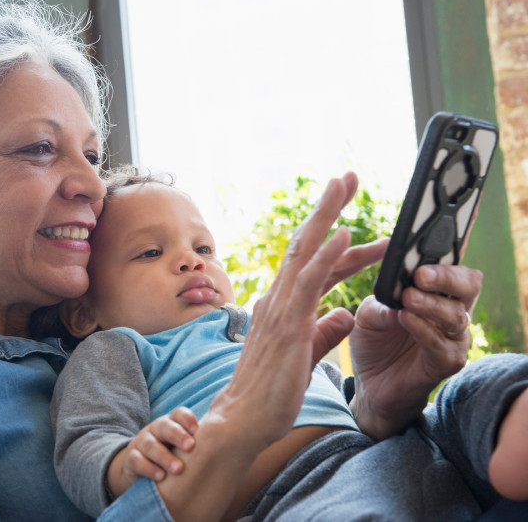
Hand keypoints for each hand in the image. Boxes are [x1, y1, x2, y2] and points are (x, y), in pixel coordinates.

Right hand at [106, 407, 197, 497]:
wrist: (139, 468)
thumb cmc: (169, 454)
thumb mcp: (179, 446)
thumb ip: (193, 440)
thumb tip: (218, 440)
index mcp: (170, 423)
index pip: (178, 414)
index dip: (186, 419)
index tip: (196, 429)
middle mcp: (155, 430)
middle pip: (164, 426)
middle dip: (177, 435)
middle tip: (191, 447)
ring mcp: (141, 443)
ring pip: (151, 445)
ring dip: (164, 456)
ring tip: (178, 469)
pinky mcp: (131, 459)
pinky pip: (137, 461)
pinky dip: (149, 468)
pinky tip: (160, 477)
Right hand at [156, 172, 384, 521]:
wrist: (243, 421)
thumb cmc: (271, 393)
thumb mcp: (307, 355)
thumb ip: (327, 330)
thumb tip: (347, 313)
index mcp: (283, 306)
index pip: (312, 262)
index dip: (335, 237)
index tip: (355, 216)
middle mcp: (278, 299)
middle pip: (305, 243)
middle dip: (326, 207)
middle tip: (345, 176)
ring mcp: (279, 309)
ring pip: (304, 251)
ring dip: (326, 215)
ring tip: (344, 184)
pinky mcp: (287, 326)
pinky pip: (308, 284)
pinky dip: (326, 256)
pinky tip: (344, 235)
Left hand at [349, 264, 481, 439]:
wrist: (369, 382)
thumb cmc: (373, 339)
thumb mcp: (368, 312)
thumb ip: (384, 298)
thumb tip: (400, 289)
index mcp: (436, 291)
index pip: (454, 264)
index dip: (448, 253)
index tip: (430, 246)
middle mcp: (451, 309)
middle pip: (468, 285)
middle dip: (446, 277)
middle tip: (421, 275)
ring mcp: (452, 337)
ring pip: (455, 315)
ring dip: (431, 305)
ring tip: (408, 299)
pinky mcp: (446, 362)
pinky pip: (442, 345)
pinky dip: (425, 330)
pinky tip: (407, 320)